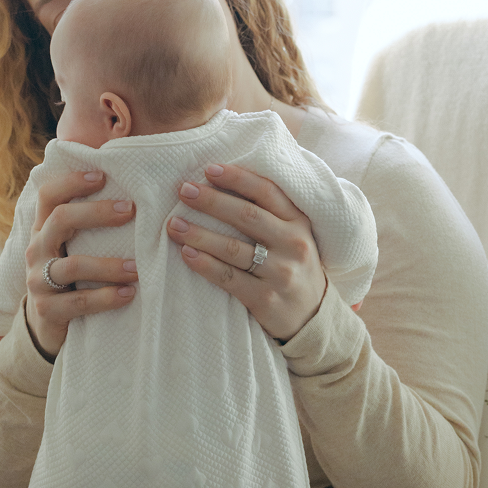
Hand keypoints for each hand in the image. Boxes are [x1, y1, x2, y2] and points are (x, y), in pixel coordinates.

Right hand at [24, 170, 136, 360]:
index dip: (72, 182)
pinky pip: (78, 301)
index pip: (49, 196)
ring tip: (137, 267)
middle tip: (130, 209)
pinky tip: (128, 294)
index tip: (102, 175)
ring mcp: (38, 280)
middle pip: (61, 220)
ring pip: (73, 265)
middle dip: (97, 212)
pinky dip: (106, 297)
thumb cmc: (72, 274)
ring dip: (109, 265)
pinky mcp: (47, 309)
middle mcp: (37, 249)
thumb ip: (90, 225)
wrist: (47, 322)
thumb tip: (135, 194)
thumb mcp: (73, 246)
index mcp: (44, 228)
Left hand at [166, 164, 326, 342]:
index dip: (237, 178)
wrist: (313, 317)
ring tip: (174, 225)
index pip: (267, 192)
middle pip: (247, 216)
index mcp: (299, 222)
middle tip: (184, 191)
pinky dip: (205, 265)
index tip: (209, 169)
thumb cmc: (294, 267)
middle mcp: (293, 244)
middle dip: (212, 201)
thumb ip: (271, 213)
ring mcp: (280, 273)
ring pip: (234, 248)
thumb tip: (223, 183)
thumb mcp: (295, 236)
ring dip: (200, 234)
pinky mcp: (265, 298)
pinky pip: (229, 278)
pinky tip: (187, 254)